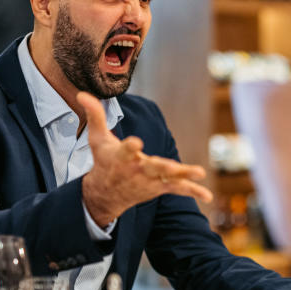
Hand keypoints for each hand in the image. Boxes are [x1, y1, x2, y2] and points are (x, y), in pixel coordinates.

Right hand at [77, 92, 212, 226]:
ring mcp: (150, 180)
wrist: (106, 194)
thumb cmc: (104, 162)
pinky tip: (208, 196)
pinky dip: (193, 191)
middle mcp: (137, 170)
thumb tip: (82, 92)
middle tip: (172, 166)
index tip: (134, 142)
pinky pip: (178, 189)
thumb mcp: (97, 139)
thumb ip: (94, 115)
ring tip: (199, 173)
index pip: (126, 150)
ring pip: (169, 178)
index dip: (130, 146)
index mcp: (122, 157)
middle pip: (152, 167)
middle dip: (161, 167)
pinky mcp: (160, 187)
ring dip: (184, 176)